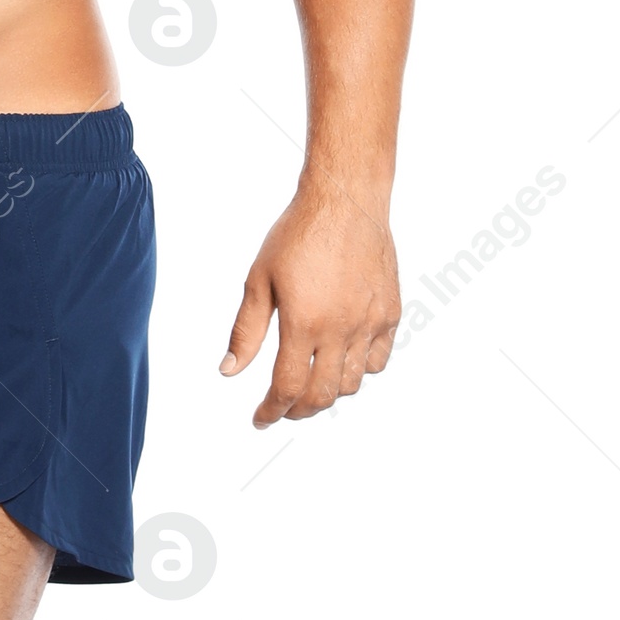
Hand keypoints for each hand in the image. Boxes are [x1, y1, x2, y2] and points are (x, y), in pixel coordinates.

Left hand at [221, 188, 400, 425]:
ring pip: (352, 382)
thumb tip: (229, 371)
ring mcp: (370, 322)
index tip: (261, 418)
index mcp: (304, 322)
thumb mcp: (259, 281)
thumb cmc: (298, 234)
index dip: (272, 410)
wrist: (344, 201)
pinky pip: (378, 359)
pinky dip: (360, 370)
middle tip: (282, 410)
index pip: (288, 388)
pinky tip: (342, 362)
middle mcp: (341, 328)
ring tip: (309, 386)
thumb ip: (246, 331)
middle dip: (298, 411)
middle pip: (322, 395)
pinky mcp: (390, 312)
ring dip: (328, 393)